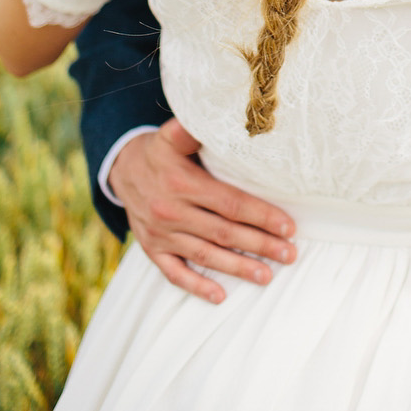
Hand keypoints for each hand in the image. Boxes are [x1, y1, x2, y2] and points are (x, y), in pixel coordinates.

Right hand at [109, 119, 296, 304]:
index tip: (288, 226)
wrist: (121, 167)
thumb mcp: (174, 134)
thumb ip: (196, 129)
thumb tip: (228, 114)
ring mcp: (160, 234)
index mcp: (182, 182)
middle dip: (260, 244)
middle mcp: (171, 211)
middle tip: (290, 254)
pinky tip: (220, 295)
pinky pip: (174, 272)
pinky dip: (197, 285)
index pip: (230, 202)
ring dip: (237, 267)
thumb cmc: (160, 149)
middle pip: (223, 232)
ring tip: (267, 275)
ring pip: (205, 255)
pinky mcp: (152, 249)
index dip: (261, 215)